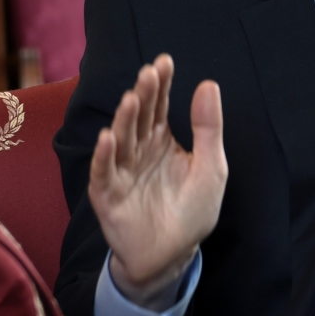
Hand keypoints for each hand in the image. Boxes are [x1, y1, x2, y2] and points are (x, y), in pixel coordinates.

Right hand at [88, 54, 227, 307]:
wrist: (174, 254)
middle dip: (144, 95)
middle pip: (140, 118)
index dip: (162, 84)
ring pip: (121, 140)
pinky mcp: (109, 196)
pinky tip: (107, 138)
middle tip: (149, 73)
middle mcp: (139, 150)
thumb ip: (208, 128)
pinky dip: (104, 157)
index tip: (164, 61)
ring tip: (132, 99)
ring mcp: (122, 171)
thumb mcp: (210, 166)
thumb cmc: (192, 209)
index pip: (160, 106)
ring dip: (124, 120)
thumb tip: (208, 83)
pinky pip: (104, 173)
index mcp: (162, 139)